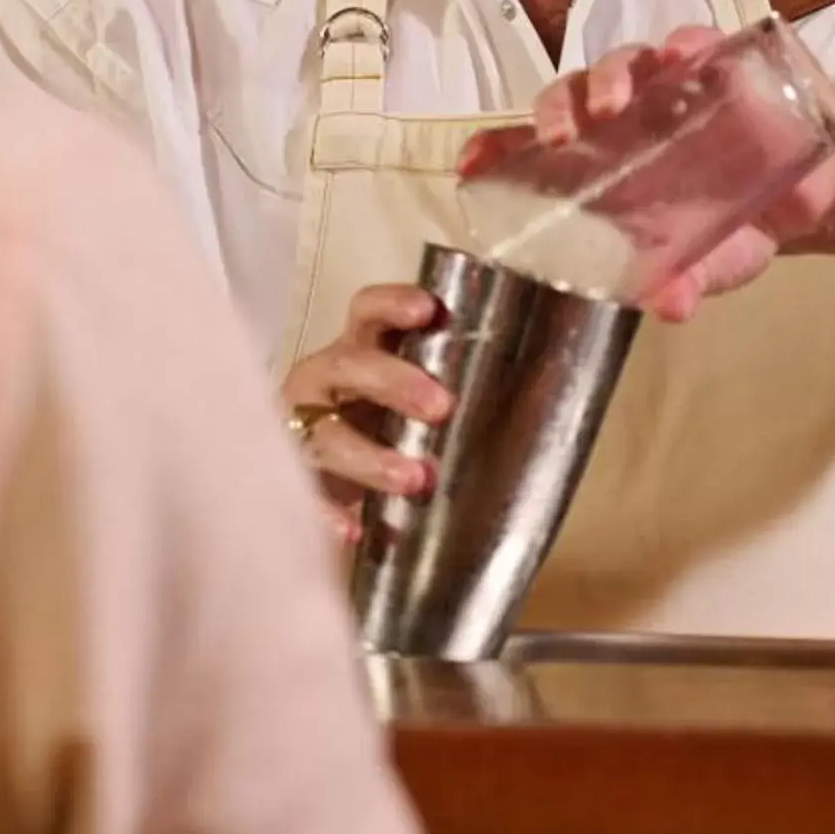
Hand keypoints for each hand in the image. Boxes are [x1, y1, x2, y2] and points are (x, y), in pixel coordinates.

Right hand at [284, 283, 454, 548]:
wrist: (325, 486)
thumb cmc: (381, 431)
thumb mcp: (410, 404)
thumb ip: (450, 392)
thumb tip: (543, 394)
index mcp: (358, 350)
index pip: (367, 311)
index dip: (393, 304)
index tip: (429, 311)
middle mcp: (324, 381)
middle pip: (350, 365)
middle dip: (394, 381)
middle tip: (441, 407)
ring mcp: (302, 430)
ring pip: (328, 435)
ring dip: (371, 456)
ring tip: (416, 480)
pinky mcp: (291, 480)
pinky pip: (304, 494)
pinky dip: (326, 512)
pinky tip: (353, 529)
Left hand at [459, 26, 834, 325]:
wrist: (804, 203)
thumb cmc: (733, 233)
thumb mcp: (708, 265)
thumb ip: (684, 281)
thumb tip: (668, 306)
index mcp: (603, 170)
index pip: (534, 154)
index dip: (498, 151)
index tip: (470, 164)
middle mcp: (623, 122)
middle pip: (569, 99)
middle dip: (556, 112)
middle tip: (563, 138)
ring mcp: (667, 89)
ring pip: (619, 65)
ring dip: (609, 78)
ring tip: (616, 104)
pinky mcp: (716, 64)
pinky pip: (690, 43)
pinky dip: (682, 45)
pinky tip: (682, 56)